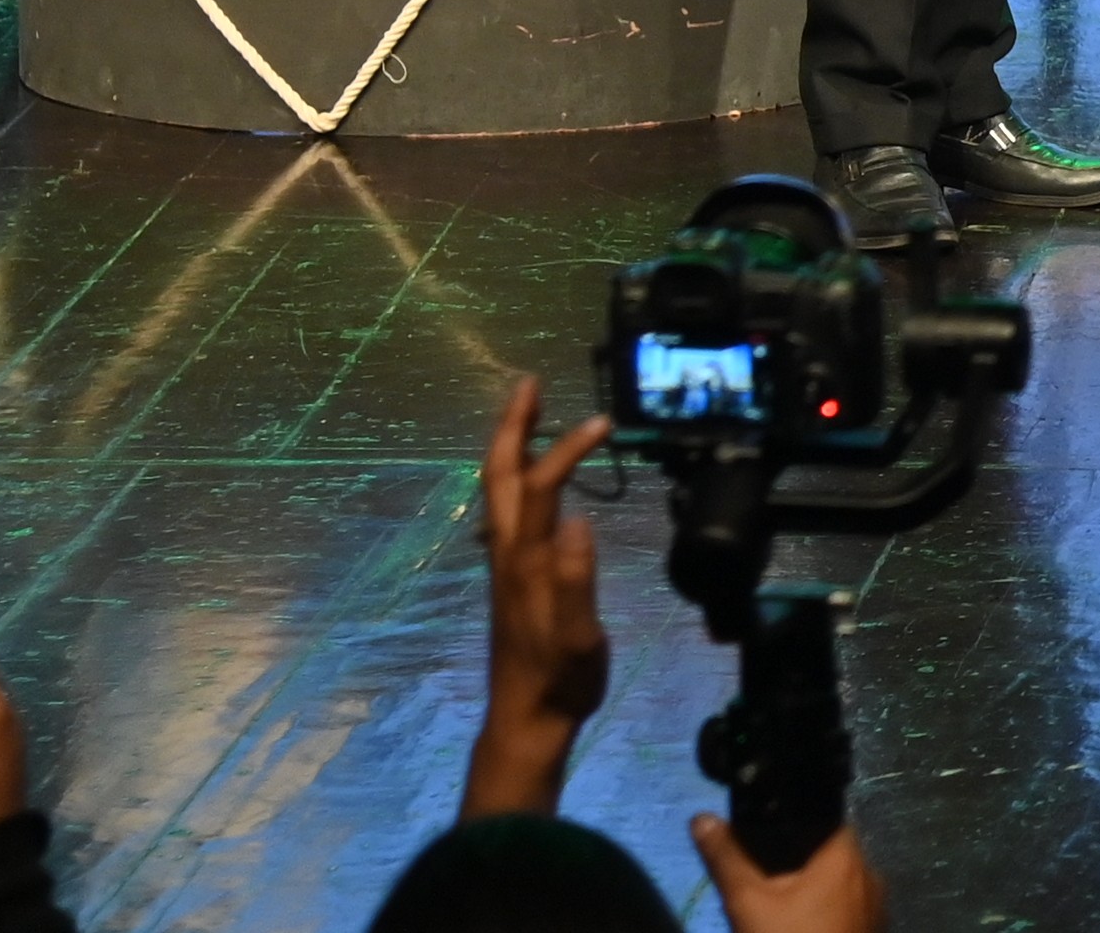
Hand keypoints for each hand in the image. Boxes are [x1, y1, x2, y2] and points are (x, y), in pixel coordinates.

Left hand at [462, 373, 611, 818]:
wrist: (527, 717)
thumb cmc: (560, 678)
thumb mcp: (577, 635)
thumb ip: (575, 580)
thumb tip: (577, 520)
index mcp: (526, 561)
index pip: (542, 487)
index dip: (567, 449)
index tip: (602, 423)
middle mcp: (507, 553)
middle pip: (499, 475)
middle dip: (512, 425)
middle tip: (528, 383)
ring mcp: (504, 564)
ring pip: (496, 490)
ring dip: (509, 445)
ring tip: (530, 414)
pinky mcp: (510, 577)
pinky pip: (506, 508)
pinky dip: (515, 475)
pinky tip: (531, 479)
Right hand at [689, 811, 889, 932]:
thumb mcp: (748, 902)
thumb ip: (727, 858)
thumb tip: (702, 819)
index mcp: (847, 855)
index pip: (825, 818)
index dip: (796, 823)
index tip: (769, 837)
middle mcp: (870, 875)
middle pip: (830, 854)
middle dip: (800, 863)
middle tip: (768, 880)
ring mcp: (876, 908)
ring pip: (840, 886)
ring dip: (813, 892)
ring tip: (782, 907)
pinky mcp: (874, 931)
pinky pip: (848, 911)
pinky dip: (827, 914)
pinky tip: (803, 927)